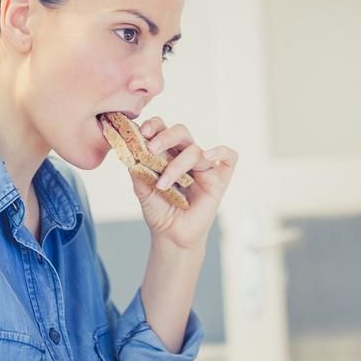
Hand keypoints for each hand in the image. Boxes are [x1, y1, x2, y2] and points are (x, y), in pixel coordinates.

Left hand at [131, 117, 236, 248]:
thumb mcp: (141, 188)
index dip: (154, 125)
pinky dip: (221, 152)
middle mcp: (186, 156)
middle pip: (181, 132)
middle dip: (165, 137)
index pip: (163, 129)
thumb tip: (130, 146)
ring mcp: (203, 167)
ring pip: (196, 150)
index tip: (142, 132)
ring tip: (163, 185)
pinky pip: (230, 158)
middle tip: (152, 149)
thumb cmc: (159, 211)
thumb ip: (137, 167)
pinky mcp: (219, 180)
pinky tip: (207, 156)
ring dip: (177, 165)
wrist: (171, 235)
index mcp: (167, 153)